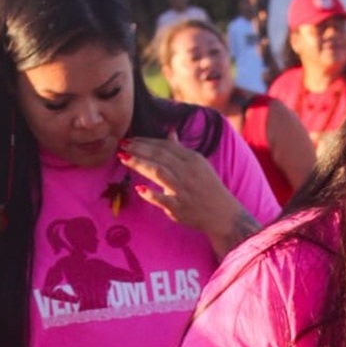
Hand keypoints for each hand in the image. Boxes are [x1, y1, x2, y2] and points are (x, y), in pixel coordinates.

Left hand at [119, 132, 258, 256]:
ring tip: (124, 158)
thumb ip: (181, 150)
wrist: (222, 213)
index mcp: (192, 159)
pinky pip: (162, 198)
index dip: (146, 141)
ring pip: (158, 172)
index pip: (165, 146)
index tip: (131, 139)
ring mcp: (183, 189)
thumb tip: (170, 133)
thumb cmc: (208, 187)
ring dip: (140, 164)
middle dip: (139, 149)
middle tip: (122, 145)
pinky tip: (139, 188)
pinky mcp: (179, 207)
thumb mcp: (198, 165)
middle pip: (159, 156)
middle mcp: (188, 172)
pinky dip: (151, 193)